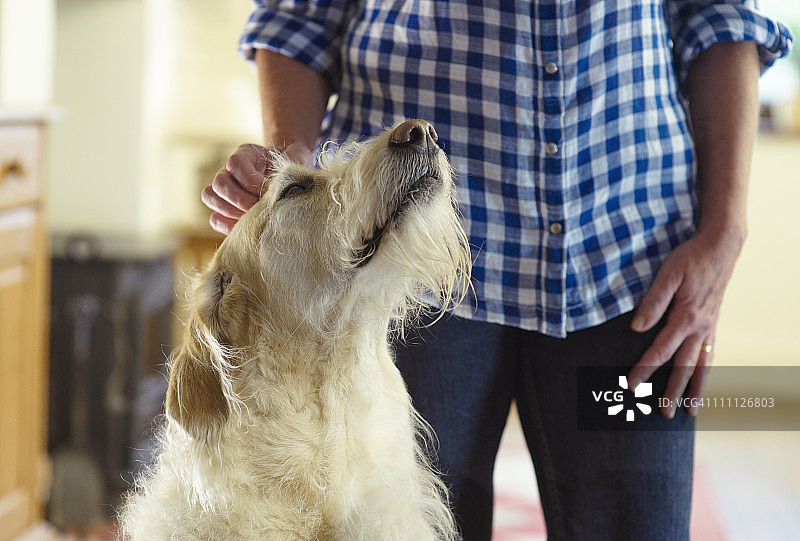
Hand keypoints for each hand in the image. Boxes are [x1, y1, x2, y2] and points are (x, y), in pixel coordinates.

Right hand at [202, 142, 314, 233]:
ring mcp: (225, 191)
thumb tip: (274, 196)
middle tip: (258, 207)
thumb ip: (286, 173)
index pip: (235, 164)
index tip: (270, 190)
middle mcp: (230, 171)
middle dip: (240, 199)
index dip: (251, 181)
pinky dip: (227, 225)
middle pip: (219, 183)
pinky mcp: (227, 211)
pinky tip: (246, 226)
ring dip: (231, 211)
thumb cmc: (294, 169)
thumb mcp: (294, 165)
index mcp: (245, 154)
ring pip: (210, 198)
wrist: (295, 178)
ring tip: (253, 217)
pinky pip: (215, 219)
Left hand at [627, 227, 743, 417]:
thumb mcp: (667, 274)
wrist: (721, 247)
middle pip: (685, 367)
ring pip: (702, 366)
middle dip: (672, 392)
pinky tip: (702, 382)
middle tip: (662, 414)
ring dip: (696, 390)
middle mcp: (701, 328)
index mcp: (686, 317)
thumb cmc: (691, 258)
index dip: (644, 369)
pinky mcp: (714, 324)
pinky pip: (711, 355)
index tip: (630, 385)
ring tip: (691, 412)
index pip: (661, 350)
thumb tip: (637, 327)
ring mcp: (710, 327)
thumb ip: (652, 302)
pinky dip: (706, 373)